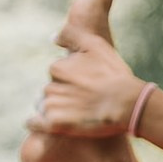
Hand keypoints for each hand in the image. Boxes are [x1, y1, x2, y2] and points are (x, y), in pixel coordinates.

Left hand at [28, 0, 144, 137]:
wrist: (126, 104)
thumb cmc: (114, 75)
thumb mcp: (95, 45)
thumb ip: (71, 35)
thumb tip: (53, 38)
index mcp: (57, 68)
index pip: (57, 75)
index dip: (72, 81)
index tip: (86, 87)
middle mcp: (50, 86)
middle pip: (51, 91)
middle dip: (63, 96)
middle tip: (84, 103)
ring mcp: (52, 106)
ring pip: (45, 107)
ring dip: (56, 110)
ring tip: (77, 115)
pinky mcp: (55, 124)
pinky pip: (35, 124)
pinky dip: (38, 124)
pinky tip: (52, 125)